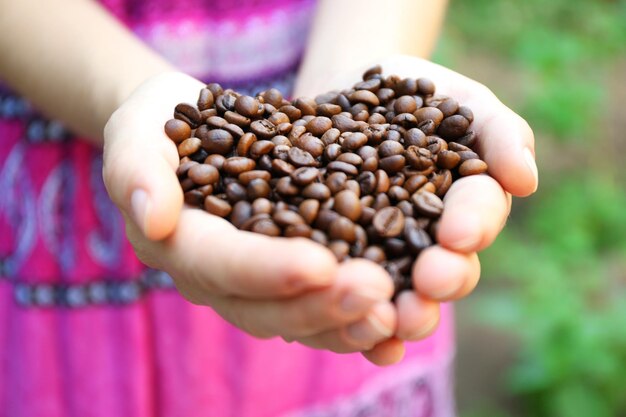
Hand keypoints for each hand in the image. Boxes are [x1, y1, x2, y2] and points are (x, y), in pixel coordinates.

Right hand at [103, 72, 398, 360]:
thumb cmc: (163, 123)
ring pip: (297, 319)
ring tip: (396, 312)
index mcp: (179, 244)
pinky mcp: (284, 277)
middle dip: (320, 304)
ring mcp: (251, 284)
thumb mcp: (138, 127)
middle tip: (378, 292)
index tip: (319, 265)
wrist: (188, 130)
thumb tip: (151, 217)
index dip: (267, 270)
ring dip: (347, 321)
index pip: (222, 265)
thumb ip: (135, 168)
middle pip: (265, 307)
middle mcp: (215, 277)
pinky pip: (319, 307)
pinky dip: (355, 317)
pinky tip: (397, 315)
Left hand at [295, 55, 537, 364]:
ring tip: (391, 318)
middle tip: (431, 282)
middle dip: (442, 279)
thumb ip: (500, 134)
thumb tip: (526, 180)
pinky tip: (344, 326)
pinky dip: (348, 316)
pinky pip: (344, 291)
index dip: (471, 226)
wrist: (346, 91)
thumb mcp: (462, 101)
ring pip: (398, 293)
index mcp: (465, 206)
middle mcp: (428, 241)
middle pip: (444, 271)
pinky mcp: (335, 258)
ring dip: (399, 312)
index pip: (476, 219)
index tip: (459, 233)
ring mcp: (381, 253)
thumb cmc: (414, 93)